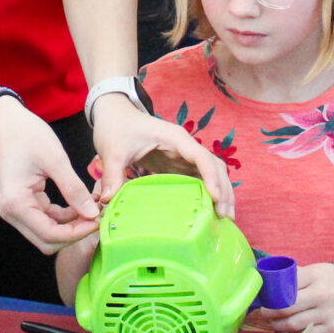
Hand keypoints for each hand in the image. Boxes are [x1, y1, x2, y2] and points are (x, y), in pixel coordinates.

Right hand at [0, 98, 100, 251]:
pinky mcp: (24, 204)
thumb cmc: (27, 135)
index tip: (98, 221)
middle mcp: (12, 212)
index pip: (49, 234)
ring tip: (92, 210)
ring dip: (71, 226)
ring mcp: (17, 210)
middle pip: (47, 241)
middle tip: (97, 218)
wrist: (7, 122)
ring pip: (48, 233)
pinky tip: (81, 204)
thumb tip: (91, 213)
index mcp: (16, 203)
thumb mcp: (55, 159)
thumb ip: (73, 189)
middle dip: (73, 234)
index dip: (76, 233)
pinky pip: (47, 220)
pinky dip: (65, 218)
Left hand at [90, 97, 234, 218]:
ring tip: (224, 217)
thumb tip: (107, 201)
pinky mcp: (177, 164)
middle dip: (223, 189)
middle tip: (226, 216)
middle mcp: (184, 146)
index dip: (211, 177)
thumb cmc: (116, 126)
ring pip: (211, 173)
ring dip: (220, 192)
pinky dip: (208, 193)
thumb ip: (112, 174)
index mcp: (174, 138)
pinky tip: (209, 211)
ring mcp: (183, 155)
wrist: (113, 114)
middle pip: (214, 166)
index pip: (201, 157)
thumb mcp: (112, 150)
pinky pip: (199, 178)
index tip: (215, 198)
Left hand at [256, 261, 333, 332]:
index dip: (270, 293)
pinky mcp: (333, 330)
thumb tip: (275, 277)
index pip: (284, 285)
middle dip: (269, 313)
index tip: (263, 298)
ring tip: (274, 324)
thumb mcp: (322, 270)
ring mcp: (326, 314)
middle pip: (285, 308)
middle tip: (264, 314)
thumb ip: (300, 274)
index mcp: (315, 276)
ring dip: (278, 326)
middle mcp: (320, 295)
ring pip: (293, 324)